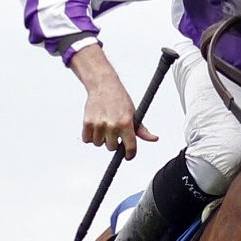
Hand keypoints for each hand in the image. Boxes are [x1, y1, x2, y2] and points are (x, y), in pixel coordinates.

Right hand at [71, 43, 157, 159]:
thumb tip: (153, 138)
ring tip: (103, 126)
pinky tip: (95, 127)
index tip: (128, 155)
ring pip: (99, 144)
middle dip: (113, 142)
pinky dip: (89, 136)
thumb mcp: (133, 112)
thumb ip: (141, 129)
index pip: (130, 147)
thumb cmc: (119, 99)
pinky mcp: (87, 123)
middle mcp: (112, 125)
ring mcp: (99, 124)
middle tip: (113, 131)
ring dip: (101, 138)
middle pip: (112, 148)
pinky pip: (87, 140)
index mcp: (126, 123)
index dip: (130, 154)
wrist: (103, 85)